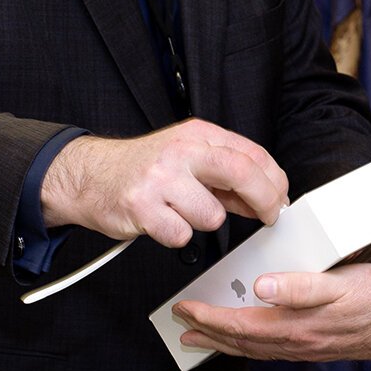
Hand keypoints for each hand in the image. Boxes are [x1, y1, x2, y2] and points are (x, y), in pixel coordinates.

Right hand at [41, 117, 287, 245]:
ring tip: (180, 211)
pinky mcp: (142, 207)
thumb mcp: (189, 159)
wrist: (90, 176)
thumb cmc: (144, 169)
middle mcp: (181, 151)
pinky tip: (162, 221)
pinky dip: (176, 235)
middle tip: (269, 216)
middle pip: (241, 171)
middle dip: (264, 199)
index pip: (251, 153)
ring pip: (211, 216)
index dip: (274, 180)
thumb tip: (264, 199)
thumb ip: (225, 177)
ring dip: (202, 222)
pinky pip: (181, 235)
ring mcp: (160, 179)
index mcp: (198, 135)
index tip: (280, 199)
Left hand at [174, 265, 370, 361]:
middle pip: (242, 344)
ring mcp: (312, 348)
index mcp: (300, 327)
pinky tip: (257, 337)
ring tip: (207, 337)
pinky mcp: (324, 345)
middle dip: (209, 335)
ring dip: (228, 343)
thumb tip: (262, 286)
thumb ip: (301, 285)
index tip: (185, 309)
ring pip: (258, 349)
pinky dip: (255, 344)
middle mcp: (301, 343)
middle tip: (183, 327)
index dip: (209, 318)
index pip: (240, 326)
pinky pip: (277, 349)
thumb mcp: (345, 282)